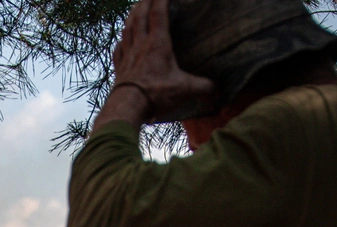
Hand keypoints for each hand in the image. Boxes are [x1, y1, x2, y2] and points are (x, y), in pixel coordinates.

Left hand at [93, 0, 214, 130]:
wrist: (127, 107)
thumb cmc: (155, 95)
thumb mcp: (185, 90)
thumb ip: (204, 87)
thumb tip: (218, 90)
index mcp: (157, 44)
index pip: (158, 14)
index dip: (161, 0)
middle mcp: (140, 45)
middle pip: (140, 17)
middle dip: (144, 3)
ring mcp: (127, 56)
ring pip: (128, 29)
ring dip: (131, 17)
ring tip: (134, 10)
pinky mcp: (119, 68)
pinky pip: (118, 49)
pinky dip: (121, 41)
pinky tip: (121, 40)